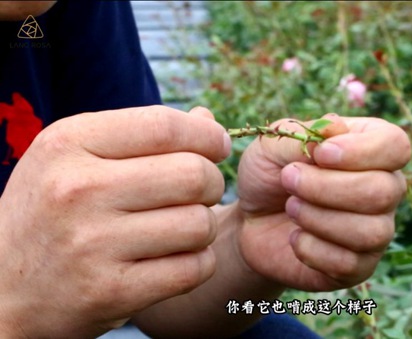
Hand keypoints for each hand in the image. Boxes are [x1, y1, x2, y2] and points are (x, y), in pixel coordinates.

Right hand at [0, 106, 229, 337]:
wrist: (1, 290)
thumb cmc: (50, 212)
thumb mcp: (74, 158)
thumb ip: (142, 135)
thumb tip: (209, 122)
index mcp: (68, 144)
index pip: (165, 126)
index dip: (207, 135)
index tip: (217, 146)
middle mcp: (77, 190)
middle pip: (193, 175)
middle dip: (211, 183)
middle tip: (199, 193)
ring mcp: (92, 245)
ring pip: (199, 224)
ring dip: (203, 227)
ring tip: (182, 229)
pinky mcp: (111, 292)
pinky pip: (194, 269)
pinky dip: (199, 263)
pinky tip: (178, 258)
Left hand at [235, 114, 409, 290]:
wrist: (251, 223)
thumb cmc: (269, 175)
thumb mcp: (273, 146)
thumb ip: (303, 135)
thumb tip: (335, 125)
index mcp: (372, 149)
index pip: (396, 145)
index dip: (361, 151)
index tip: (319, 154)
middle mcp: (385, 189)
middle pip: (384, 191)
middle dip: (326, 187)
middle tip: (289, 179)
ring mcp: (377, 230)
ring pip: (371, 231)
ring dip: (319, 218)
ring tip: (291, 207)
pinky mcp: (360, 266)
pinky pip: (349, 263)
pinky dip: (312, 249)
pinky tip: (295, 237)